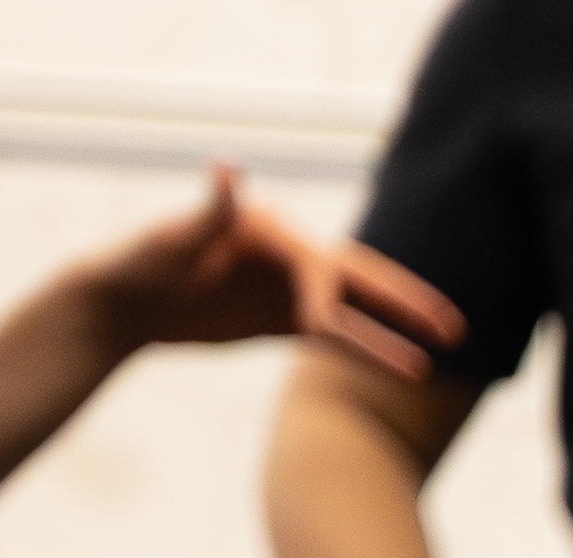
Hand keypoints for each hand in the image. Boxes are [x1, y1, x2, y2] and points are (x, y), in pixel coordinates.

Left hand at [75, 168, 462, 379]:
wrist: (121, 300)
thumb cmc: (138, 262)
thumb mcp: (171, 240)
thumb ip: (209, 211)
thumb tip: (229, 168)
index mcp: (270, 231)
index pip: (315, 266)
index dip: (325, 296)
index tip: (319, 330)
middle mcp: (288, 257)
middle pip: (359, 280)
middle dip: (404, 303)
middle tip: (451, 326)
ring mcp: (289, 291)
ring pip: (355, 316)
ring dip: (394, 338)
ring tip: (439, 364)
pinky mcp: (282, 322)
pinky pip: (335, 341)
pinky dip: (369, 355)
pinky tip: (406, 373)